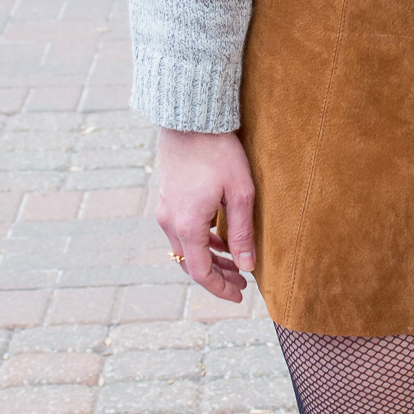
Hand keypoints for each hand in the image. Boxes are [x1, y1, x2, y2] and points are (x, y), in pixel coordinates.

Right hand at [156, 128, 255, 302]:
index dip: (220, 288)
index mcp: (187, 225)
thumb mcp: (240, 194)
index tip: (239, 296)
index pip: (201, 273)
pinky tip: (220, 239)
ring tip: (235, 264)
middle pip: (191, 264)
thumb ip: (242, 233)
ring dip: (209, 259)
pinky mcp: (167, 198)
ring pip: (185, 248)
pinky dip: (201, 241)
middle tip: (242, 283)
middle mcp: (170, 221)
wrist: (190, 118)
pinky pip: (182, 231)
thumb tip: (247, 266)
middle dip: (217, 277)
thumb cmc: (219, 152)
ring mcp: (165, 210)